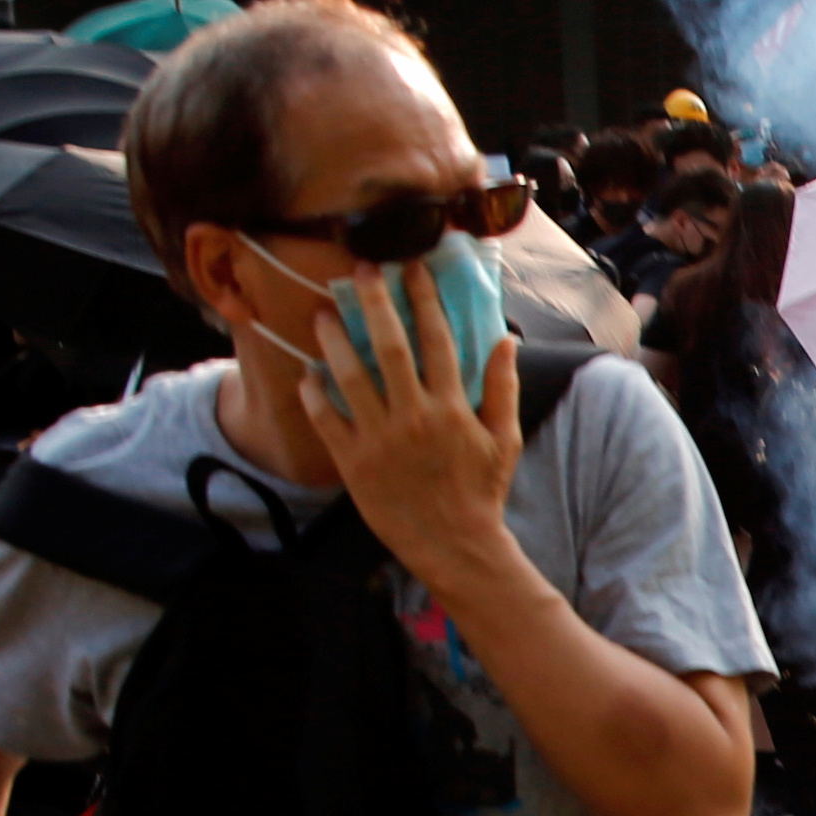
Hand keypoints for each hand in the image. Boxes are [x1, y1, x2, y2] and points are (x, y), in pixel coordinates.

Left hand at [288, 255, 523, 595]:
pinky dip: (315, 395)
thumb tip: (507, 340)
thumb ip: (503, 388)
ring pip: (350, 376)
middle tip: (360, 271)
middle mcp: (413, 415)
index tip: (411, 268)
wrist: (454, 546)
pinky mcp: (353, 462)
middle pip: (389, 345)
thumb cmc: (481, 492)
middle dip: (374, 302)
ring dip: (335, 340)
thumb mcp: (504, 440)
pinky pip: (326, 420)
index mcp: (451, 406)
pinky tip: (308, 373)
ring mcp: (379, 439)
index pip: (436, 339)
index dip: (423, 299)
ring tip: (322, 314)